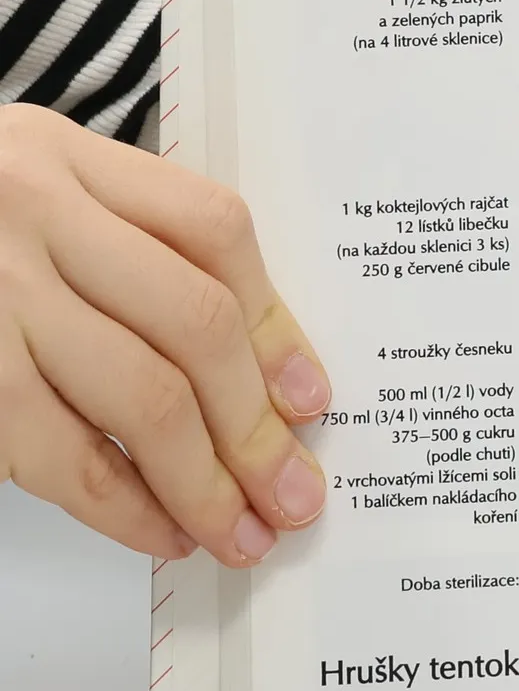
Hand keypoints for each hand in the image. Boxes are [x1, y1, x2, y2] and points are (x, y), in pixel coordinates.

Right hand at [0, 104, 329, 562]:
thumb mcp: (40, 189)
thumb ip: (136, 246)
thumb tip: (263, 373)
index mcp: (69, 158)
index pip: (213, 232)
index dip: (276, 326)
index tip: (312, 402)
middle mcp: (33, 214)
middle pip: (191, 324)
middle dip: (255, 426)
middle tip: (293, 494)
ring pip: (136, 396)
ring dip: (202, 481)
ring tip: (240, 532)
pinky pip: (53, 449)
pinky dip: (120, 504)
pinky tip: (161, 531)